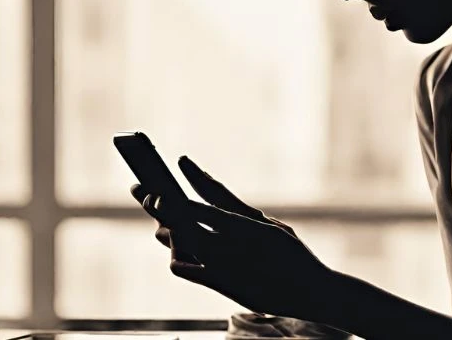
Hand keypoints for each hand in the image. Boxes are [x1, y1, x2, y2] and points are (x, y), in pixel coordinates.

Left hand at [130, 158, 335, 320]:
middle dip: (160, 201)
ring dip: (166, 228)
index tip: (181, 161)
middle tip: (145, 192)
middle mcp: (229, 239)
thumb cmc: (293, 256)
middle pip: (184, 214)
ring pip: (178, 238)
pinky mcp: (216, 281)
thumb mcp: (274, 227)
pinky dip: (176, 256)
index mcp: (246, 221)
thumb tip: (218, 210)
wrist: (306, 291)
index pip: (213, 193)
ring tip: (160, 223)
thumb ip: (243, 216)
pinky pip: (183, 267)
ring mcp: (220, 261)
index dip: (195, 175)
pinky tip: (175, 251)